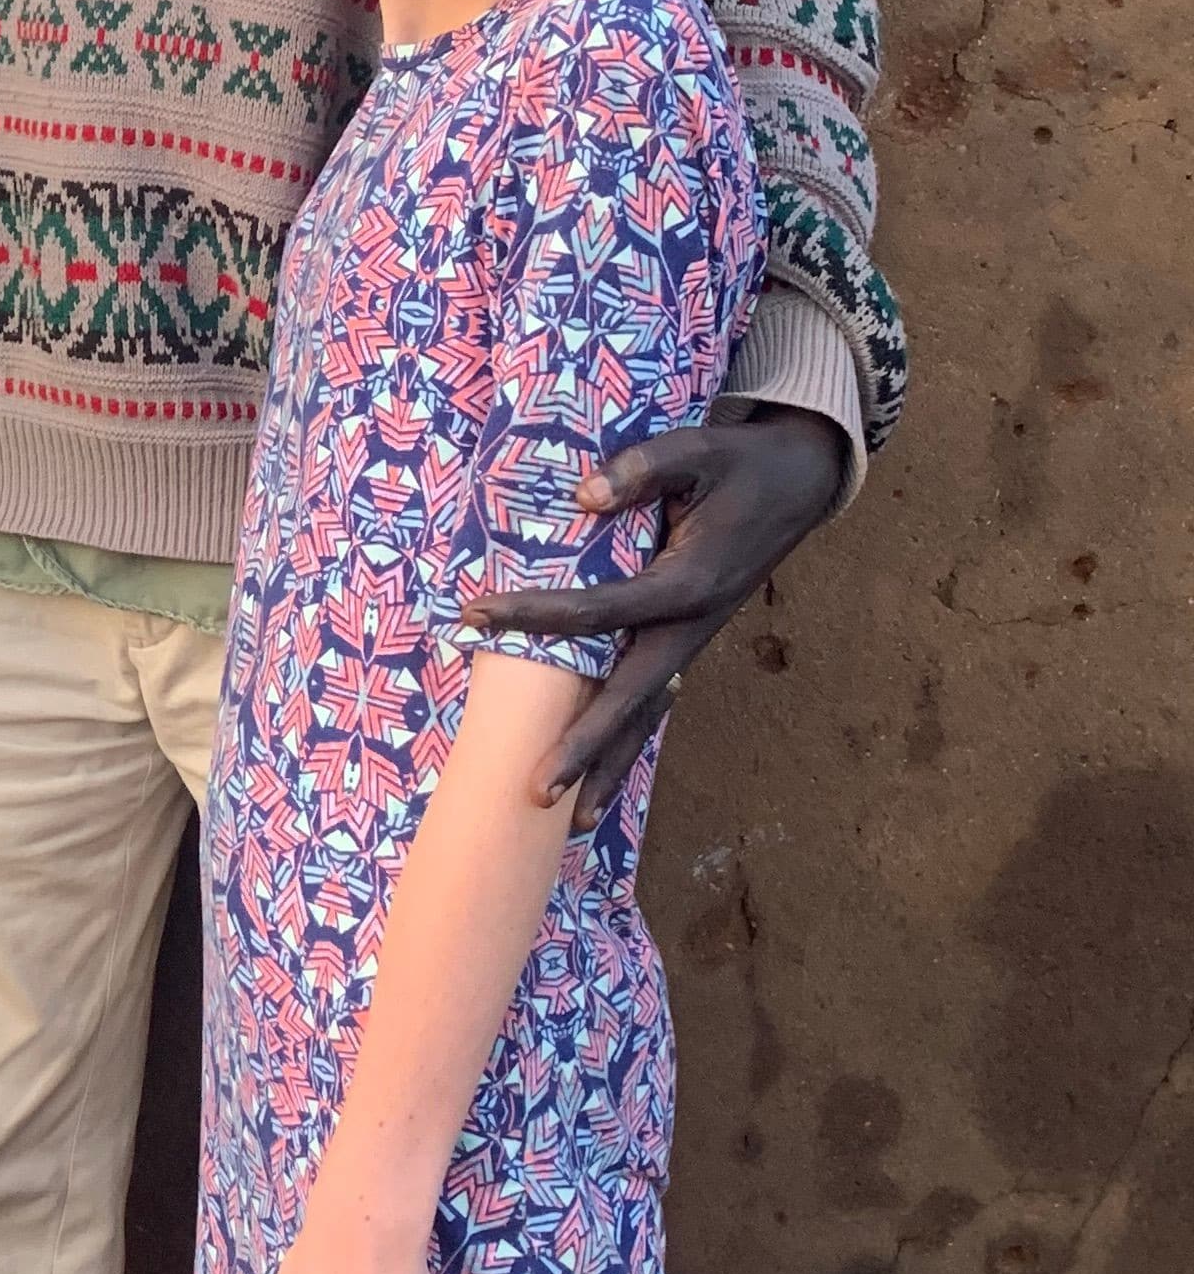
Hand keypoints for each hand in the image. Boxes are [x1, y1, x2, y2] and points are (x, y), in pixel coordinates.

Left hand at [459, 401, 843, 832]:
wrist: (800, 482)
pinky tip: (602, 781)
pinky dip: (628, 739)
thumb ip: (642, 468)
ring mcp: (693, 641)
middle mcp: (692, 627)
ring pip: (647, 715)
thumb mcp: (698, 449)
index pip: (599, 611)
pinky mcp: (688, 642)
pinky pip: (654, 700)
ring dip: (611, 767)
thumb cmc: (741, 464)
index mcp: (689, 584)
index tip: (474, 617)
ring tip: (574, 824)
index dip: (534, 615)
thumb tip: (584, 498)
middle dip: (584, 746)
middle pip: (631, 698)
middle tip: (536, 790)